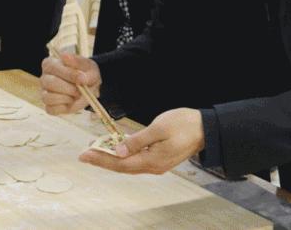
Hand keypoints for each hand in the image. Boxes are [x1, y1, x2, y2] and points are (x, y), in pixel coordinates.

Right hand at [39, 51, 100, 114]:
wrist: (91, 87)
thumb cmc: (86, 73)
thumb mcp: (87, 65)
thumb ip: (78, 62)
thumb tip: (65, 57)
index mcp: (50, 64)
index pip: (53, 67)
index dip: (68, 74)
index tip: (82, 78)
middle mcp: (44, 78)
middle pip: (49, 83)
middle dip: (68, 88)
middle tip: (80, 90)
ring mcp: (45, 92)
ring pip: (48, 97)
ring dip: (66, 98)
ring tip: (76, 95)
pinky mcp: (49, 106)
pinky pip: (50, 109)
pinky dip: (62, 108)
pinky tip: (70, 102)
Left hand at [79, 108, 204, 174]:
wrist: (206, 128)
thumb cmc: (183, 124)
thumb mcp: (159, 128)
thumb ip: (138, 140)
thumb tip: (118, 151)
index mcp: (152, 160)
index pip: (120, 163)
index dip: (100, 159)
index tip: (84, 155)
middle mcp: (153, 166)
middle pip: (122, 166)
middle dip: (102, 160)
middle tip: (84, 155)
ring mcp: (157, 164)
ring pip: (128, 165)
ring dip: (111, 159)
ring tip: (95, 151)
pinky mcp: (159, 159)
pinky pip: (137, 160)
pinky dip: (123, 156)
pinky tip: (115, 149)